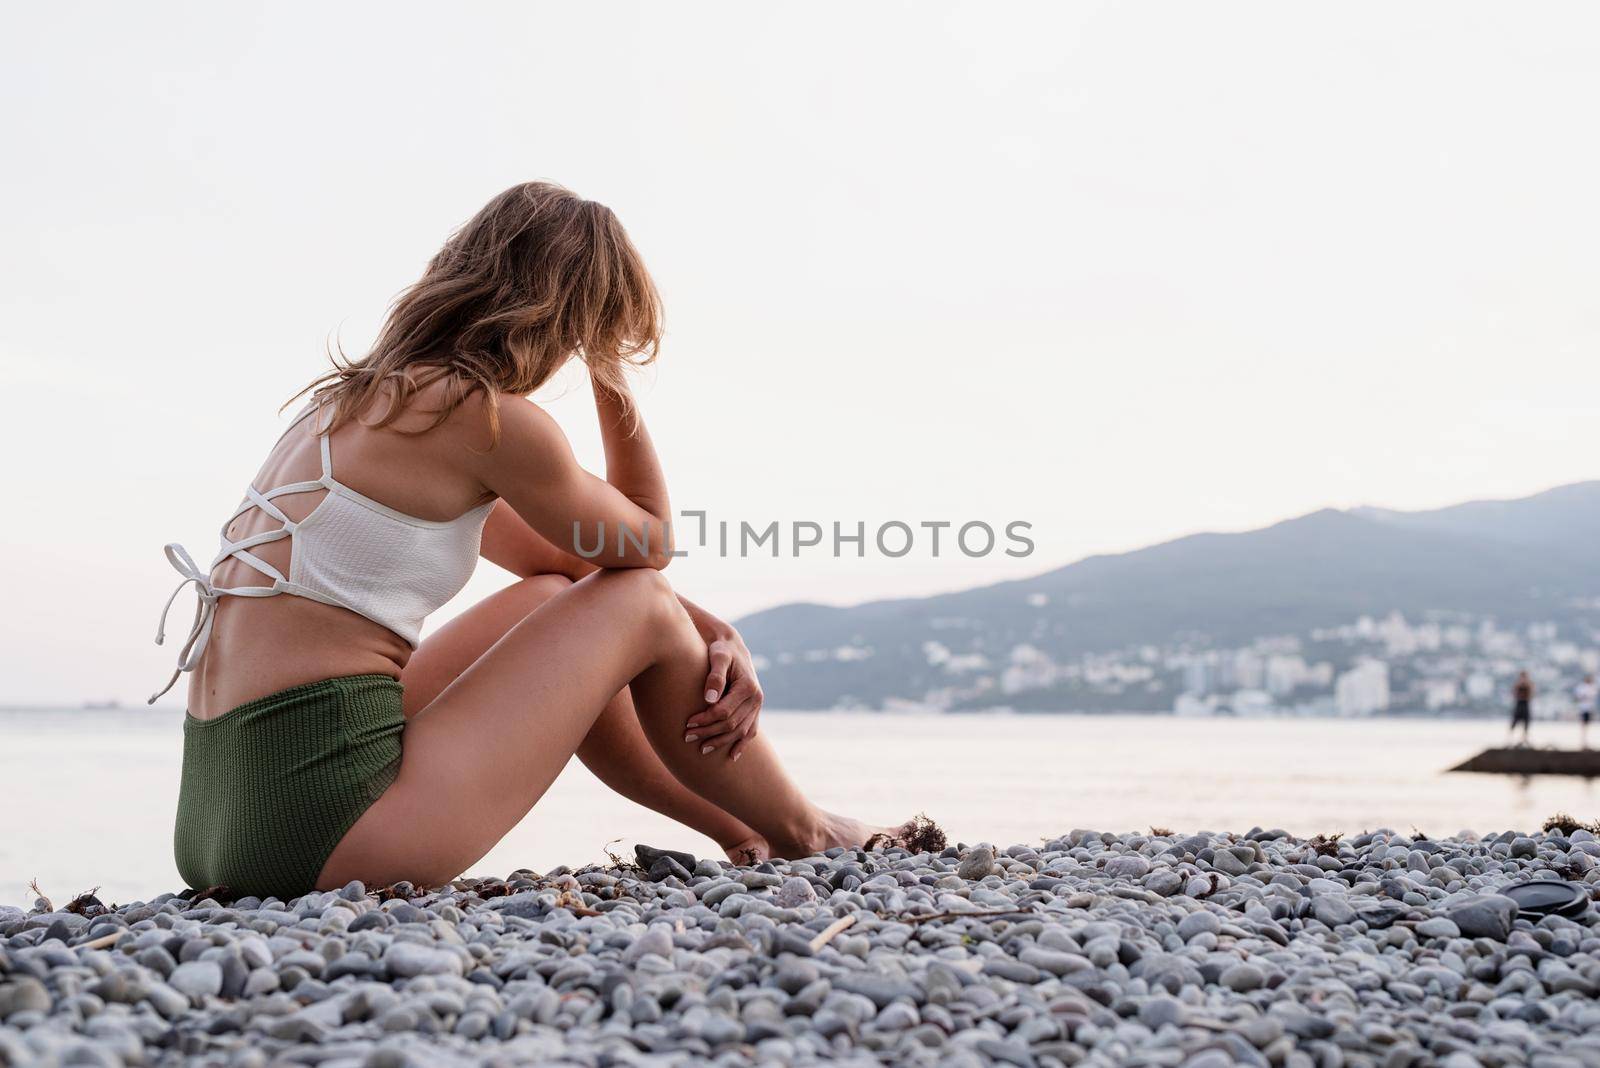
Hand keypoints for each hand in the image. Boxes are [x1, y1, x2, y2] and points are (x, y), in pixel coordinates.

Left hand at [684, 634, 763, 759]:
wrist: (731, 646)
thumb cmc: (721, 650)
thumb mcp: (717, 657)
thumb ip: (715, 676)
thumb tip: (709, 699)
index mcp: (748, 687)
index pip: (724, 712)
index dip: (705, 720)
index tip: (687, 723)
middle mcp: (756, 698)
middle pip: (731, 724)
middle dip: (709, 733)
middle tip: (687, 737)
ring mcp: (757, 706)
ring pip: (740, 731)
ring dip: (721, 742)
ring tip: (701, 749)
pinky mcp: (754, 710)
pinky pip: (751, 731)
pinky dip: (741, 744)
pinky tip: (731, 756)